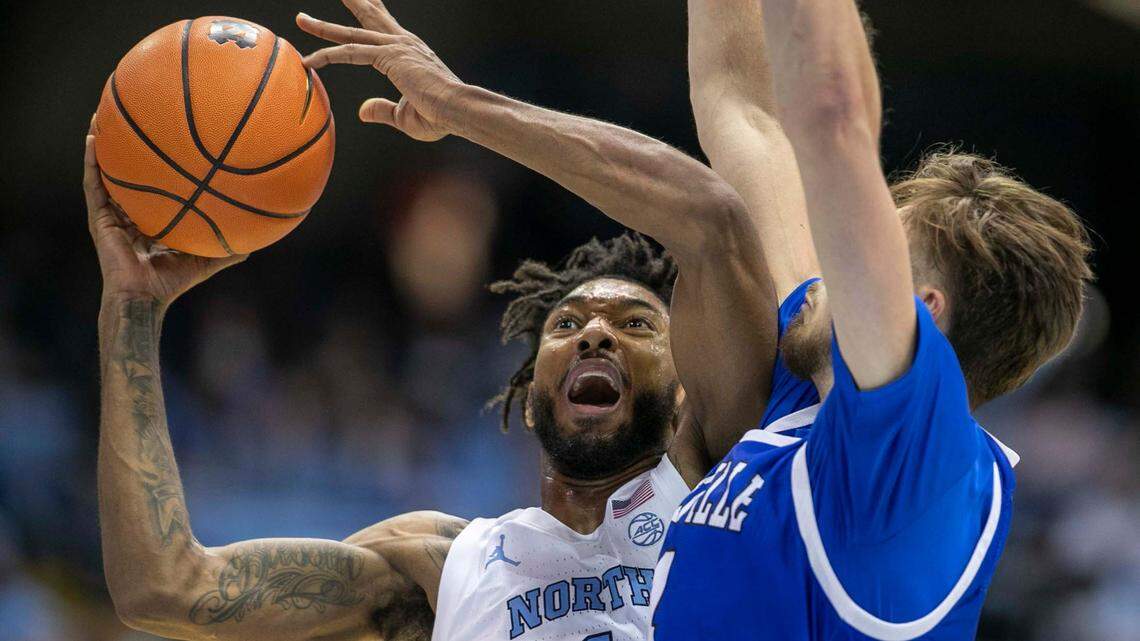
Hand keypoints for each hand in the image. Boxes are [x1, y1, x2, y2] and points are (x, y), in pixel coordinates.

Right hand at [85, 128, 245, 307]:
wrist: (145, 297)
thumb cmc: (173, 283)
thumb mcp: (207, 259)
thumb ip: (230, 248)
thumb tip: (260, 237)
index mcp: (153, 220)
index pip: (155, 187)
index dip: (158, 166)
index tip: (168, 140)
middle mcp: (131, 213)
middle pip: (130, 173)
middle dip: (130, 146)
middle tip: (135, 115)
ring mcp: (113, 214)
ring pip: (106, 172)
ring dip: (104, 144)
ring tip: (103, 114)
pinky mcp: (100, 217)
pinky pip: (94, 183)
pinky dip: (93, 161)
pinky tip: (94, 138)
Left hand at [297, 0, 463, 141]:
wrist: (457, 110)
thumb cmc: (440, 117)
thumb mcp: (405, 116)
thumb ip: (382, 110)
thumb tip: (362, 110)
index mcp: (410, 52)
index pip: (386, 26)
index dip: (372, 12)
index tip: (363, 3)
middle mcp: (402, 43)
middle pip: (370, 17)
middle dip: (352, 3)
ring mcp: (395, 47)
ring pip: (351, 33)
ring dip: (323, 27)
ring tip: (302, 19)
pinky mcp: (388, 57)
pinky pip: (349, 53)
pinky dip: (327, 57)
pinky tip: (308, 62)